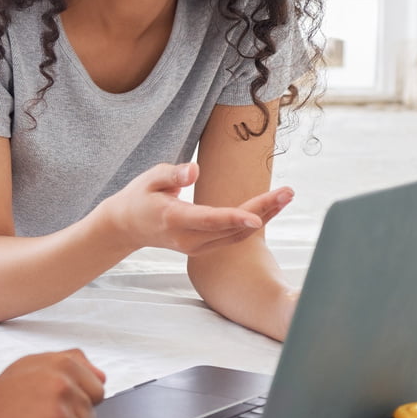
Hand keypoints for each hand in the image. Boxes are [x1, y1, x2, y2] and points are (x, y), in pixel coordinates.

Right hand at [98, 162, 291, 254]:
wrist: (128, 226)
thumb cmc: (140, 197)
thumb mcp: (149, 178)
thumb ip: (172, 174)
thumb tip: (194, 170)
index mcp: (174, 220)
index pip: (208, 220)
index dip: (233, 218)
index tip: (256, 218)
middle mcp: (188, 238)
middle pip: (231, 228)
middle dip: (262, 210)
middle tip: (288, 192)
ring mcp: (197, 247)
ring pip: (237, 235)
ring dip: (264, 216)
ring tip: (287, 196)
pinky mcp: (204, 247)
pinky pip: (233, 238)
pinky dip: (253, 224)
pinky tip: (271, 208)